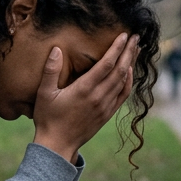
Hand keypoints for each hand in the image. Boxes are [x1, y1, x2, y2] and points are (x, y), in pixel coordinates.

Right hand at [31, 33, 137, 162]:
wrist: (57, 145)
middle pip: (120, 70)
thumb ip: (50, 70)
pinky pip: (122, 95)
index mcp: (84, 89)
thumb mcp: (44, 93)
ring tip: (135, 50)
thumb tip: (56, 49)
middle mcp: (98, 97)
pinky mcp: (107, 114)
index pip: (106, 64)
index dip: (117, 48)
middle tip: (136, 38)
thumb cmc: (48, 118)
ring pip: (123, 81)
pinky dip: (129, 82)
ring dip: (130, 64)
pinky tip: (129, 73)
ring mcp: (105, 106)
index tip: (124, 35)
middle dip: (128, 52)